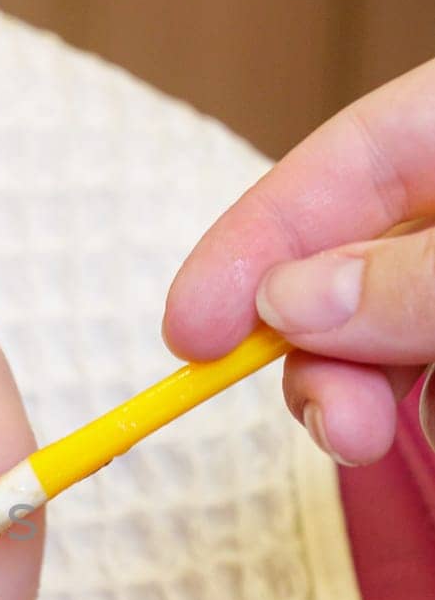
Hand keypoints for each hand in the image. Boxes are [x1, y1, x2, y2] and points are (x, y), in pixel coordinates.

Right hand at [163, 56, 434, 465]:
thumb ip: (415, 275)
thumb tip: (289, 303)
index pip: (336, 167)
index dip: (249, 247)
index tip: (189, 334)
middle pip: (353, 270)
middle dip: (325, 356)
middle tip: (337, 427)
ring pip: (395, 338)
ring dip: (384, 394)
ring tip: (412, 433)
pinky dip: (434, 407)